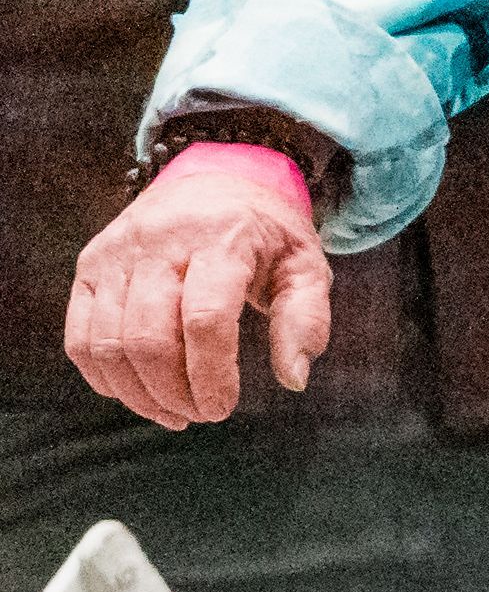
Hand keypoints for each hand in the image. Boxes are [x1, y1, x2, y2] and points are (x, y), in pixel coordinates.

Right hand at [63, 145, 333, 426]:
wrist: (214, 177)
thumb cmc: (266, 233)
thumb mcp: (306, 266)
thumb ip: (306, 320)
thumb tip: (294, 379)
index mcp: (218, 240)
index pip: (204, 319)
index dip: (211, 375)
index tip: (223, 408)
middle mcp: (157, 242)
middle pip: (147, 337)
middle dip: (173, 391)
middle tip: (203, 413)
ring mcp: (114, 253)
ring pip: (106, 342)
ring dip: (139, 393)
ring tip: (176, 412)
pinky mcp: (88, 266)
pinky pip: (78, 336)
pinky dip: (104, 377)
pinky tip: (138, 394)